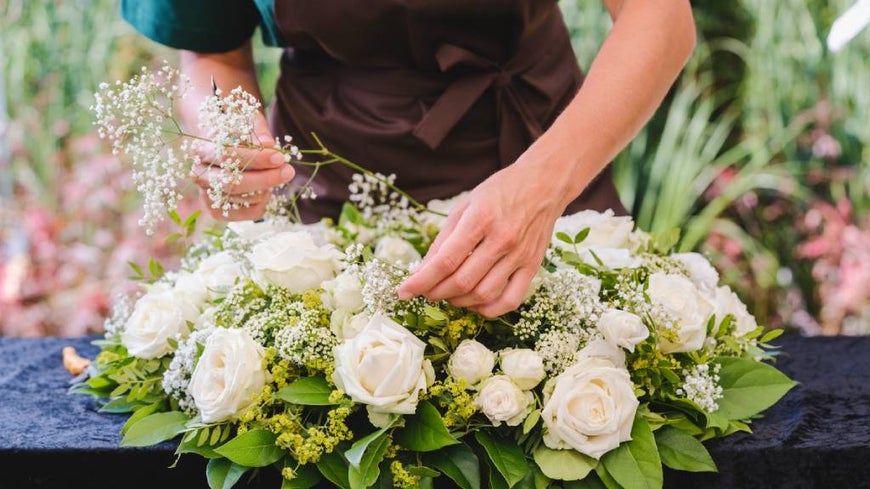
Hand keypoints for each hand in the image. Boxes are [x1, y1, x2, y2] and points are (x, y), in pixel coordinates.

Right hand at [192, 111, 294, 220]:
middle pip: (232, 183)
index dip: (255, 158)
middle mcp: (199, 175)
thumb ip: (257, 130)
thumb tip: (269, 144)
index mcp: (200, 150)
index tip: (279, 157)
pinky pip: (248, 212)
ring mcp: (206, 195)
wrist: (219, 149)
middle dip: (265, 179)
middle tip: (288, 171)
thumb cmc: (235, 132)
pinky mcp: (218, 211)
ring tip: (274, 175)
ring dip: (266, 189)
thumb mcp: (246, 122)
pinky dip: (263, 202)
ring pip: (242, 199)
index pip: (227, 156)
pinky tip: (265, 189)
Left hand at [397, 162, 565, 316]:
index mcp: (480, 219)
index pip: (445, 261)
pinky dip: (488, 309)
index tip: (404, 291)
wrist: (544, 184)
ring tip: (447, 294)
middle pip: (462, 281)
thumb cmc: (500, 191)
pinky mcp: (533, 267)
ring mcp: (520, 256)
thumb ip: (444, 239)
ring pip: (483, 294)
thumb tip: (422, 271)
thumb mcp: (465, 205)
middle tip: (425, 292)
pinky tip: (474, 303)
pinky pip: (510, 300)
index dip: (421, 281)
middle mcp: (502, 239)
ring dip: (458, 301)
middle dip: (436, 292)